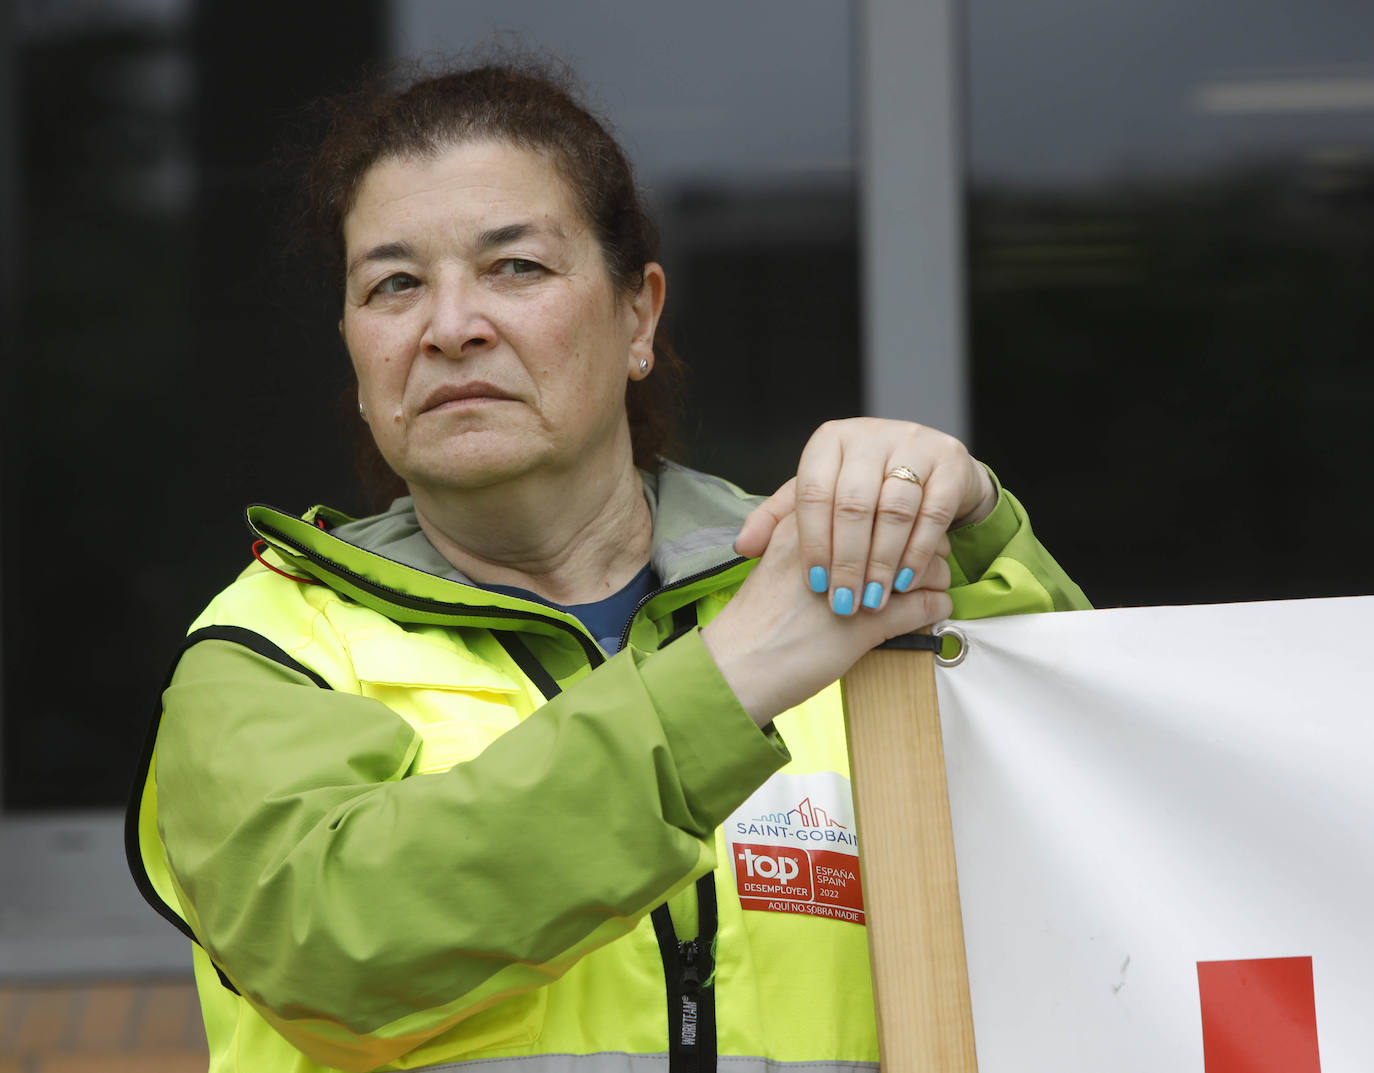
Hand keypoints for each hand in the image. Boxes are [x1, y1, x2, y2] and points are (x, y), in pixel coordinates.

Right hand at [704, 512, 951, 724]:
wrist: (736, 666)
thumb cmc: (756, 620)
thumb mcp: (782, 562)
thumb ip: (818, 544)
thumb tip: (857, 543)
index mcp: (813, 522)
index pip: (876, 499)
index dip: (894, 521)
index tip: (895, 541)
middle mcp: (840, 544)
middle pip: (907, 524)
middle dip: (921, 544)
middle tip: (918, 566)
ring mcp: (858, 581)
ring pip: (925, 562)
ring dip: (934, 576)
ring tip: (927, 590)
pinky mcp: (871, 622)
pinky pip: (927, 604)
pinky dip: (936, 608)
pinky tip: (932, 612)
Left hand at [734, 419, 995, 614]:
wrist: (929, 466)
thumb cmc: (864, 486)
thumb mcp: (820, 495)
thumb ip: (780, 519)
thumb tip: (744, 547)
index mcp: (829, 441)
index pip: (813, 492)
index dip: (813, 541)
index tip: (814, 584)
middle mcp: (869, 435)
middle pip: (852, 503)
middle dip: (847, 560)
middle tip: (845, 601)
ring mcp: (913, 444)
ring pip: (894, 509)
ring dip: (882, 561)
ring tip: (874, 598)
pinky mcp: (949, 462)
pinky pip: (932, 512)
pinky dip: (917, 551)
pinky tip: (905, 581)